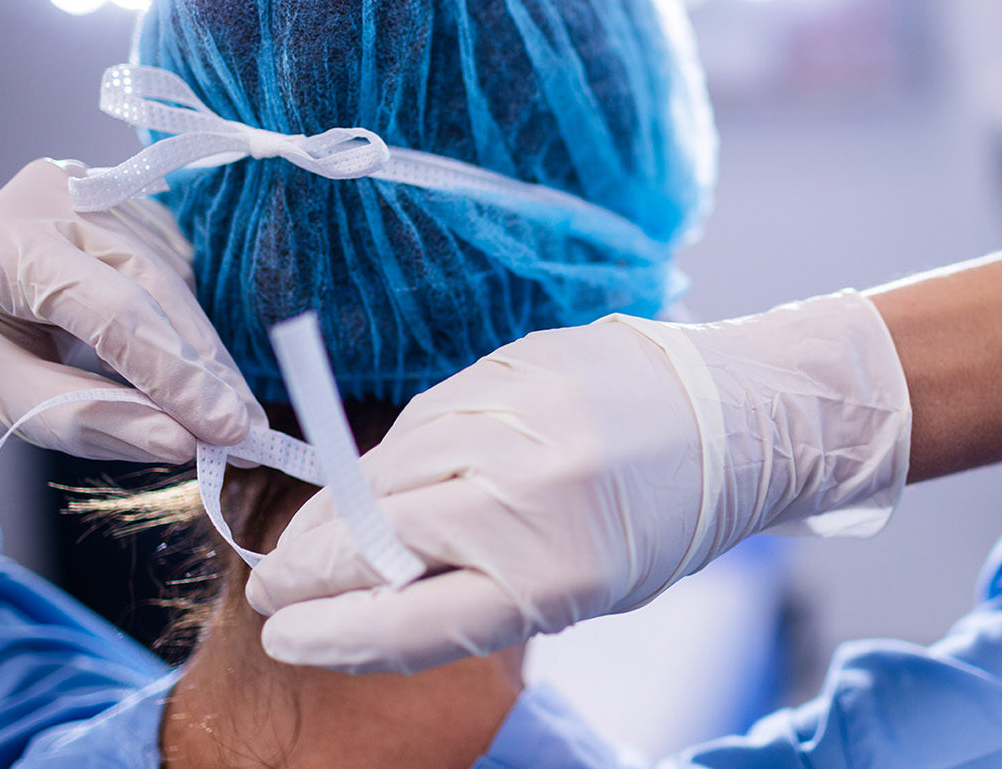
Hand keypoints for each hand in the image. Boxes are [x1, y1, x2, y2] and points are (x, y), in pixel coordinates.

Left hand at [0, 158, 261, 460]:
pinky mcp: (129, 213)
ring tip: (226, 418)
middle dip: (203, 371)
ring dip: (204, 357)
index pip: (113, 310)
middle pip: (156, 292)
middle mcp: (60, 198)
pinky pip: (176, 279)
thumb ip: (84, 420)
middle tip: (245, 435)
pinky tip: (198, 379)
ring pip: (176, 286)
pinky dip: (188, 336)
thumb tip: (182, 445)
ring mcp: (99, 196)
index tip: (228, 433)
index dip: (175, 376)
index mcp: (5, 241)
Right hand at [247, 290, 910, 672]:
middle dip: (307, 572)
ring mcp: (519, 422)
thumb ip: (480, 596)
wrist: (729, 417)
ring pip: (385, 474)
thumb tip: (364, 598)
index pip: (406, 620)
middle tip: (271, 589)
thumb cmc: (658, 519)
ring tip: (308, 541)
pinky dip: (387, 458)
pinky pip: (422, 420)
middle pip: (377, 543)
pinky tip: (367, 482)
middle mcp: (532, 497)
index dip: (330, 634)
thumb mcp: (582, 588)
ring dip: (333, 515)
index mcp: (556, 577)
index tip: (284, 635)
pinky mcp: (514, 366)